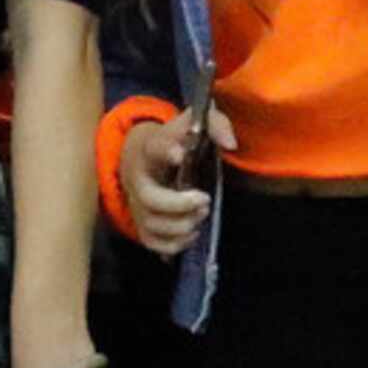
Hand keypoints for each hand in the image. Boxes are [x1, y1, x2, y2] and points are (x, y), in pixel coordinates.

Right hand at [119, 102, 236, 255]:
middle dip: (179, 204)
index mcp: (151, 148)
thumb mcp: (194, 123)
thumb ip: (216, 125)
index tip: (181, 155)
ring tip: (202, 215)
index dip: (167, 152)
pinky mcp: (140, 223)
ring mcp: (137, 204)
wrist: (140, 155)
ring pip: (152, 224)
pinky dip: (173, 244)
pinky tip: (191, 232)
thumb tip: (230, 144)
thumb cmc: (174, 140)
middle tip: (205, 199)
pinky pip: (152, 242)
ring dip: (181, 226)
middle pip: (150, 198)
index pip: (156, 148)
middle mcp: (139, 179)